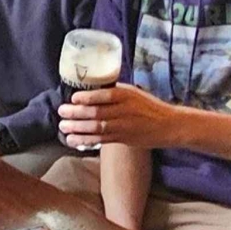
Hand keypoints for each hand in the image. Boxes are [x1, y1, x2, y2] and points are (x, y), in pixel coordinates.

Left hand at [58, 84, 180, 149]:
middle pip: (98, 112)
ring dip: (78, 128)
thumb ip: (113, 92)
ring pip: (98, 128)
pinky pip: (102, 140)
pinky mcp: (123, 139)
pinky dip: (87, 140)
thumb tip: (89, 88)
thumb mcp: (133, 93)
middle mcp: (124, 110)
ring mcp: (124, 126)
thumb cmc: (148, 106)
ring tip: (63, 128)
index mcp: (126, 95)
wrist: (169, 125)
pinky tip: (73, 140)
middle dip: (77, 113)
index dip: (88, 97)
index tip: (73, 97)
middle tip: (61, 112)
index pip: (105, 95)